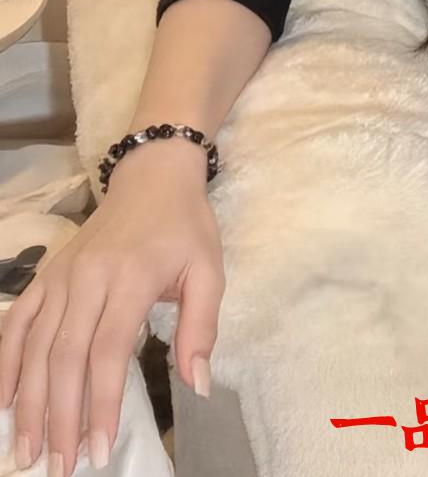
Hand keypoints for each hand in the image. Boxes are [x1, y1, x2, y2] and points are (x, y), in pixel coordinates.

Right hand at [0, 151, 222, 474]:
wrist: (153, 176)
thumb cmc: (185, 227)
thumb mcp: (209, 270)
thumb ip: (202, 328)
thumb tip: (198, 385)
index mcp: (131, 277)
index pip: (108, 351)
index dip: (102, 403)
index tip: (101, 449)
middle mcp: (88, 278)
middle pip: (65, 357)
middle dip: (60, 417)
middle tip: (60, 467)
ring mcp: (61, 276)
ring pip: (35, 347)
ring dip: (29, 403)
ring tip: (27, 451)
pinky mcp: (46, 275)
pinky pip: (16, 323)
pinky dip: (5, 364)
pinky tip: (4, 403)